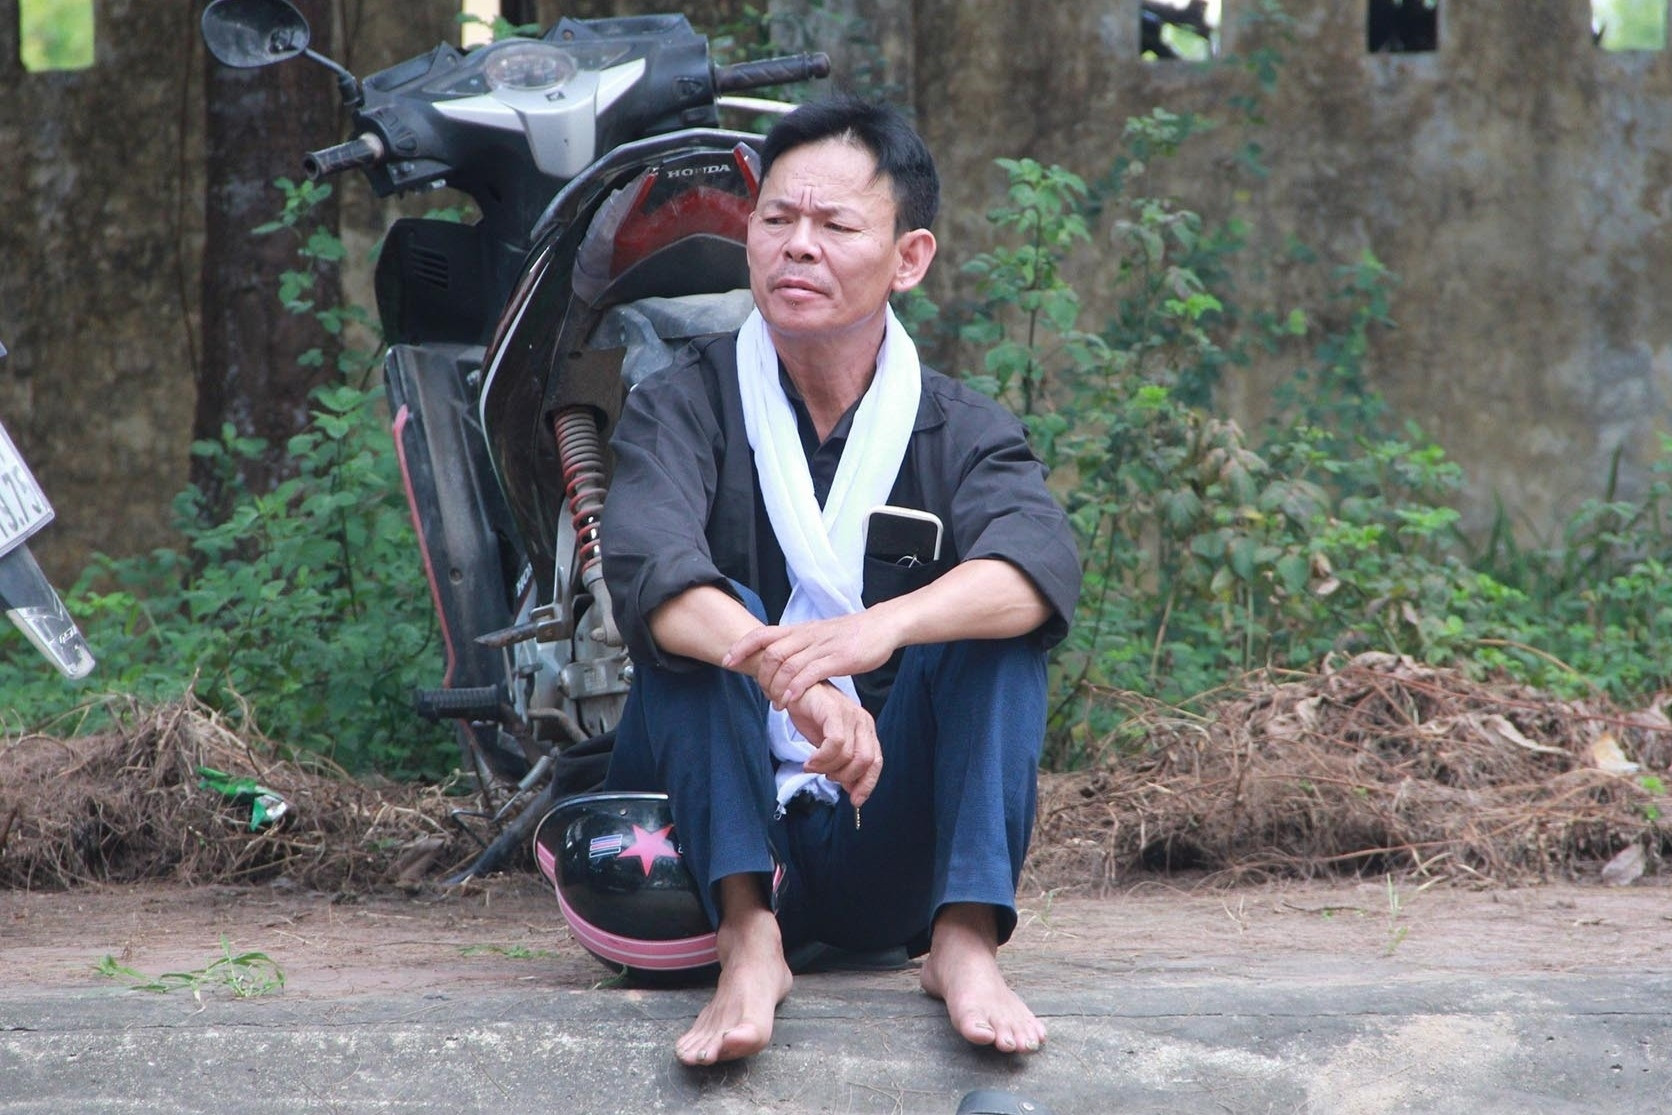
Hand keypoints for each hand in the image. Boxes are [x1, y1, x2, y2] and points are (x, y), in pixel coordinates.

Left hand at [724, 611, 898, 706]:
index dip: (741, 646)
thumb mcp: (819, 636)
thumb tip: (779, 658)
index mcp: (800, 630)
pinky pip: (809, 674)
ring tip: (777, 705)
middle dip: (761, 676)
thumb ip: (799, 645)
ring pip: (787, 665)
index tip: (727, 661)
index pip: (763, 633)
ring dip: (777, 687)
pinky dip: (795, 689)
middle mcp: (807, 636)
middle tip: (764, 694)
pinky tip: (791, 701)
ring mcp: (822, 647)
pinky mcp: (838, 659)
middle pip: (771, 652)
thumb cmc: (850, 635)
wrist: (881, 626)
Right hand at [784, 682, 881, 807]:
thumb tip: (850, 787)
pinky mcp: (834, 712)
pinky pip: (836, 743)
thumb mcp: (829, 744)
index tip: (855, 801)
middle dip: (844, 776)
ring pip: (848, 755)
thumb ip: (841, 763)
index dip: (867, 784)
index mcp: (865, 730)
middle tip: (825, 776)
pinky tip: (809, 760)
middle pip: (864, 761)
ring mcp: (850, 714)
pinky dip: (822, 758)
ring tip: (811, 766)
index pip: (875, 762)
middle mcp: (862, 721)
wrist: (792, 691)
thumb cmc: (811, 715)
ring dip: (827, 768)